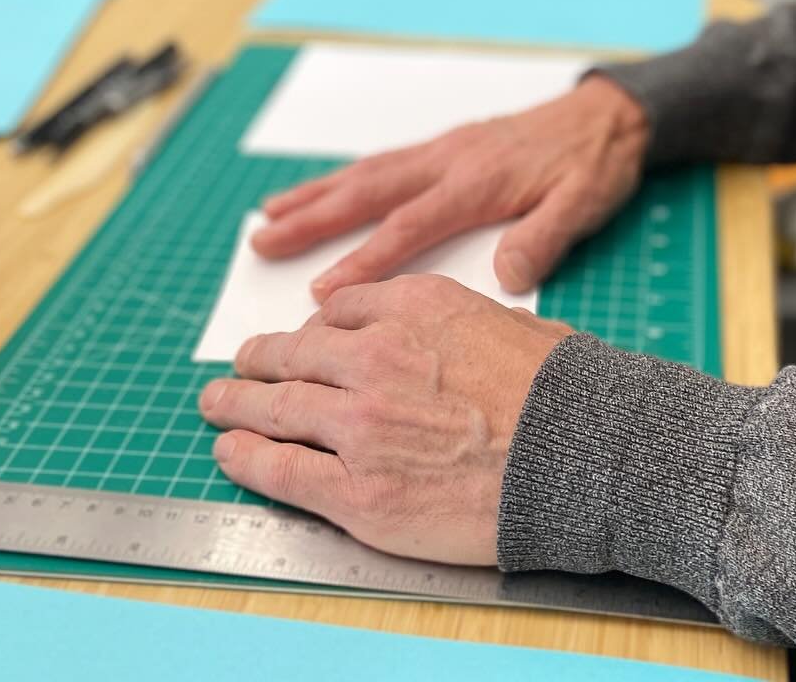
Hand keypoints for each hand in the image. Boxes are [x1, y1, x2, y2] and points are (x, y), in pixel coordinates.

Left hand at [199, 275, 569, 563]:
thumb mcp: (508, 321)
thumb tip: (448, 326)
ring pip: (276, 407)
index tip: (304, 338)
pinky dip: (247, 460)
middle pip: (296, 353)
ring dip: (237, 405)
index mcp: (414, 306)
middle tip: (239, 367)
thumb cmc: (559, 391)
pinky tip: (230, 454)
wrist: (578, 454)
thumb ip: (456, 321)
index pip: (340, 309)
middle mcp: (375, 356)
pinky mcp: (355, 490)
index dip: (315, 327)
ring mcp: (359, 424)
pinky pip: (281, 469)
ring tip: (217, 404)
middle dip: (260, 360)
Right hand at [250, 73, 648, 299]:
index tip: (319, 295)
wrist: (610, 116)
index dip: (365, 261)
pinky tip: (325, 191)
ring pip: (370, 172)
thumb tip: (506, 278)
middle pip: (370, 192)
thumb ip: (543, 239)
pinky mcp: (449, 146)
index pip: (410, 227)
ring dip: (318, 194)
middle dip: (313, 220)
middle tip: (260, 244)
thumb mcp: (583, 206)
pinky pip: (386, 163)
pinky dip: (347, 178)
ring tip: (270, 216)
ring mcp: (446, 149)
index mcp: (478, 182)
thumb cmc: (595, 166)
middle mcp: (451, 160)